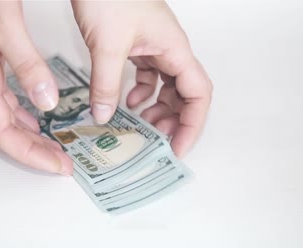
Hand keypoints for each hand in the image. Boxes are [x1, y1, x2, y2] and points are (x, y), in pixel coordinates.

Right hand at [0, 1, 72, 174]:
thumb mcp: (4, 24)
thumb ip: (26, 63)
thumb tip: (47, 102)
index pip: (1, 131)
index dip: (29, 153)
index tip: (56, 166)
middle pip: (3, 129)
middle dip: (33, 150)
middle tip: (60, 162)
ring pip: (4, 115)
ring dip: (29, 134)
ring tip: (53, 146)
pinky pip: (3, 97)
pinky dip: (21, 112)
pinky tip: (34, 115)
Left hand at [71, 1, 211, 156]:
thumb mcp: (107, 45)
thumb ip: (106, 84)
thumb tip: (104, 115)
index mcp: (175, 49)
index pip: (198, 94)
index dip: (192, 124)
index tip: (177, 148)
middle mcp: (169, 49)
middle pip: (185, 93)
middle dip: (175, 120)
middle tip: (157, 141)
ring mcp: (154, 46)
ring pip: (167, 86)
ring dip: (158, 108)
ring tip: (142, 126)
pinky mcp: (137, 45)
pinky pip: (148, 75)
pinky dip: (141, 92)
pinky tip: (128, 100)